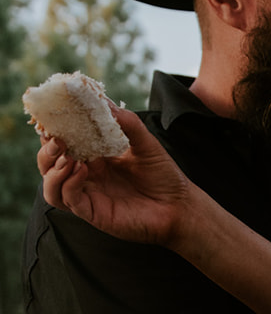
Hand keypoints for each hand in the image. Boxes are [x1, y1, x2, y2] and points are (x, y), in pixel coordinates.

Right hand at [37, 108, 191, 246]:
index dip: (52, 131)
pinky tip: (82, 170)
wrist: (180, 205)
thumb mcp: (145, 142)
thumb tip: (103, 101)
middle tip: (57, 139)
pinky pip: (69, 200)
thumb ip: (126, 122)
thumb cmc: (163, 175)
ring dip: (51, 170)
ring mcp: (88, 194)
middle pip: (49, 164)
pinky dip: (68, 184)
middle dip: (47, 150)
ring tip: (66, 157)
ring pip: (51, 185)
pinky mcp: (93, 212)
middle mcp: (86, 175)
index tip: (51, 117)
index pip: (62, 142)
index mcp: (94, 156)